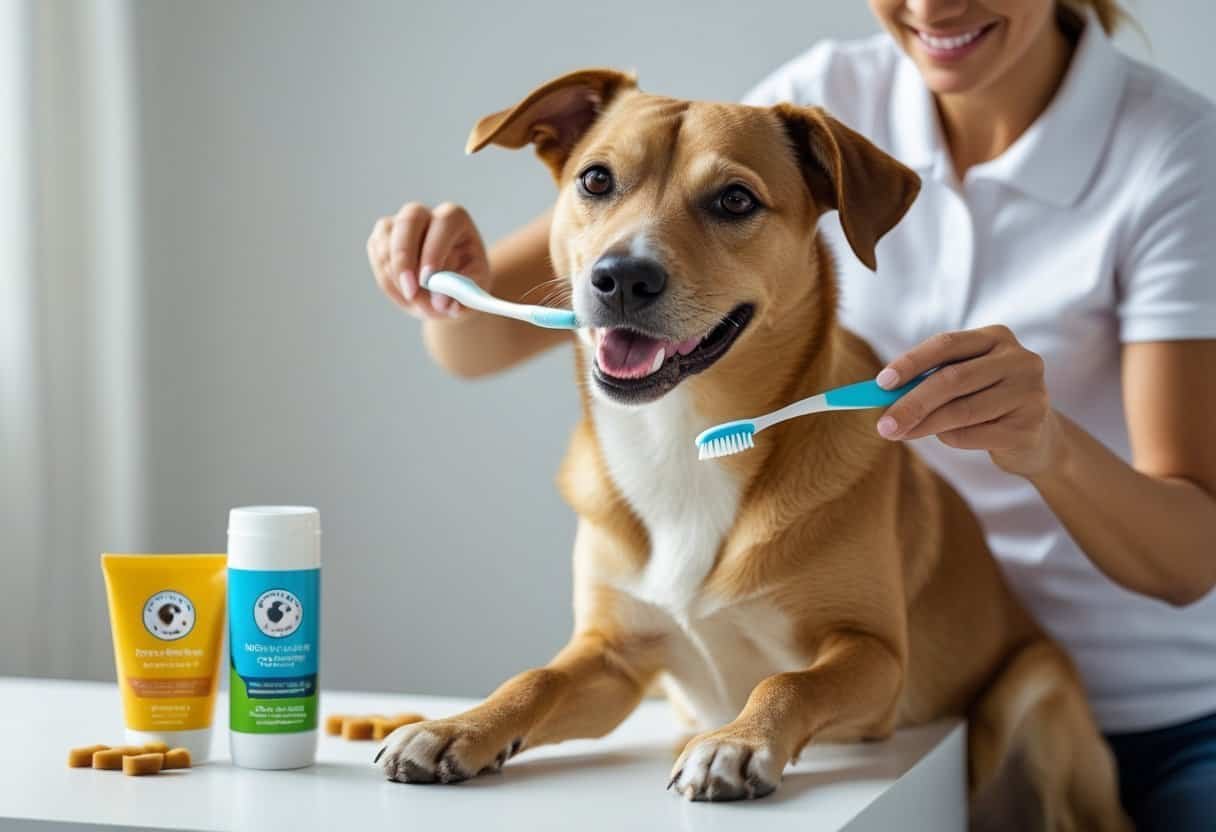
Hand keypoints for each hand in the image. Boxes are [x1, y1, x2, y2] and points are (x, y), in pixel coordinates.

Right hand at [366, 202, 489, 319]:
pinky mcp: (382, 236)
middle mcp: (426, 214)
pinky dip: (388, 281)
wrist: (448, 287)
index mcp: (455, 219)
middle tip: (410, 292)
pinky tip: (405, 295)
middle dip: (405, 257)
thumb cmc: (465, 283)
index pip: (444, 223)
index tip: (428, 280)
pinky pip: (377, 256)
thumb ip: (460, 296)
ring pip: (387, 241)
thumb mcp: (472, 292)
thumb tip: (442, 303)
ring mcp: (400, 222)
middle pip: (409, 220)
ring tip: (416, 302)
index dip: (434, 250)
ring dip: (396, 278)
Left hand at [873, 325, 1061, 476]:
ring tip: (900, 434)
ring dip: (924, 425)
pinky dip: (951, 439)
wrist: (1036, 437)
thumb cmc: (985, 402)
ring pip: (962, 410)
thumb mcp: (961, 382)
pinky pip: (975, 435)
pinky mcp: (1030, 426)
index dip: (911, 362)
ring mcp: (1030, 392)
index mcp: (997, 337)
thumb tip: (881, 394)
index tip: (881, 383)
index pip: (946, 344)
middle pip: (952, 379)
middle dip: (911, 403)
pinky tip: (948, 437)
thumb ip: (929, 380)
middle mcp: (1019, 359)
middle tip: (883, 425)